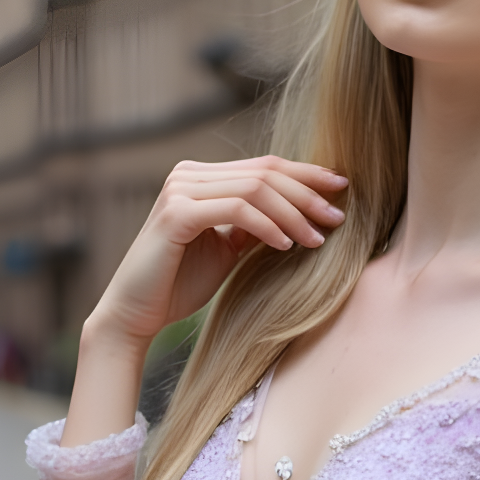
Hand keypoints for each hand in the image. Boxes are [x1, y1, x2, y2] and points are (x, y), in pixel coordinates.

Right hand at [86, 156, 346, 350]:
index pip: (264, 166)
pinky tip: (287, 246)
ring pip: (255, 189)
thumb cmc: (181, 283)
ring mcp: (179, 190)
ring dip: (294, 214)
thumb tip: (304, 210)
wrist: (136, 314)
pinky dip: (268, 227)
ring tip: (317, 239)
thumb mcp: (229, 247)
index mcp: (200, 177)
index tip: (342, 191)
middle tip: (338, 217)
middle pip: (264, 172)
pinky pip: (237, 210)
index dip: (306, 175)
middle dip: (308, 194)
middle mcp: (187, 174)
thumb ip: (257, 224)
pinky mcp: (176, 214)